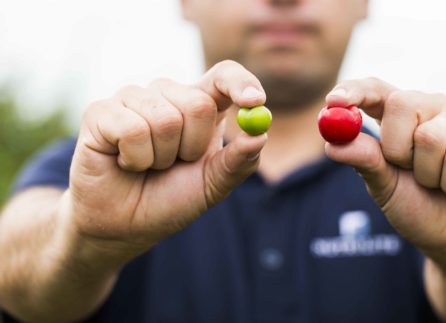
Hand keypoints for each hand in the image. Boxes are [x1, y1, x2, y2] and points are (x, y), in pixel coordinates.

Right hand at [66, 60, 266, 252]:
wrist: (123, 225)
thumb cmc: (170, 200)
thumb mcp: (213, 185)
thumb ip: (238, 162)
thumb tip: (260, 135)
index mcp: (200, 106)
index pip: (224, 75)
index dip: (240, 83)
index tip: (254, 101)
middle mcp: (167, 95)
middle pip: (198, 103)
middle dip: (193, 147)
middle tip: (176, 163)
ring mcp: (132, 99)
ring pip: (165, 118)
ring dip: (161, 157)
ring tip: (148, 165)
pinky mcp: (100, 111)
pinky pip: (131, 129)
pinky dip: (135, 159)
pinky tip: (125, 163)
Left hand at [324, 79, 445, 264]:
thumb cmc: (419, 209)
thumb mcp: (384, 188)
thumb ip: (364, 161)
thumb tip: (333, 143)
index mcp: (403, 117)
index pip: (378, 90)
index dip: (356, 91)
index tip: (333, 101)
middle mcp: (435, 110)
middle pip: (403, 103)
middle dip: (397, 150)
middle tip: (409, 171)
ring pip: (432, 136)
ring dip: (429, 175)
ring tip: (441, 184)